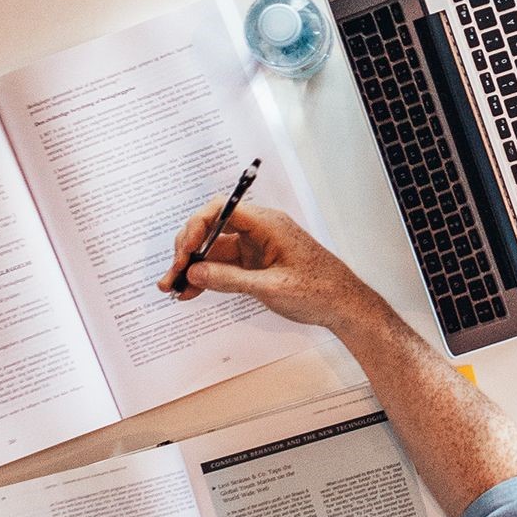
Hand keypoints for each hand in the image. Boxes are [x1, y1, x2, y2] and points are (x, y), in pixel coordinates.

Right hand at [165, 200, 376, 333]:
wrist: (345, 306)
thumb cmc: (319, 290)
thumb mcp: (270, 287)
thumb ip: (229, 279)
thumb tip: (194, 273)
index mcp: (267, 223)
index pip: (222, 209)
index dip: (196, 227)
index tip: (183, 252)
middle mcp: (258, 230)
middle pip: (212, 229)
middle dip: (187, 251)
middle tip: (172, 275)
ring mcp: (255, 247)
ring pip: (214, 250)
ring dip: (193, 268)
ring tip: (173, 288)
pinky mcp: (255, 263)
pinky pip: (224, 265)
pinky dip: (207, 277)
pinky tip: (191, 292)